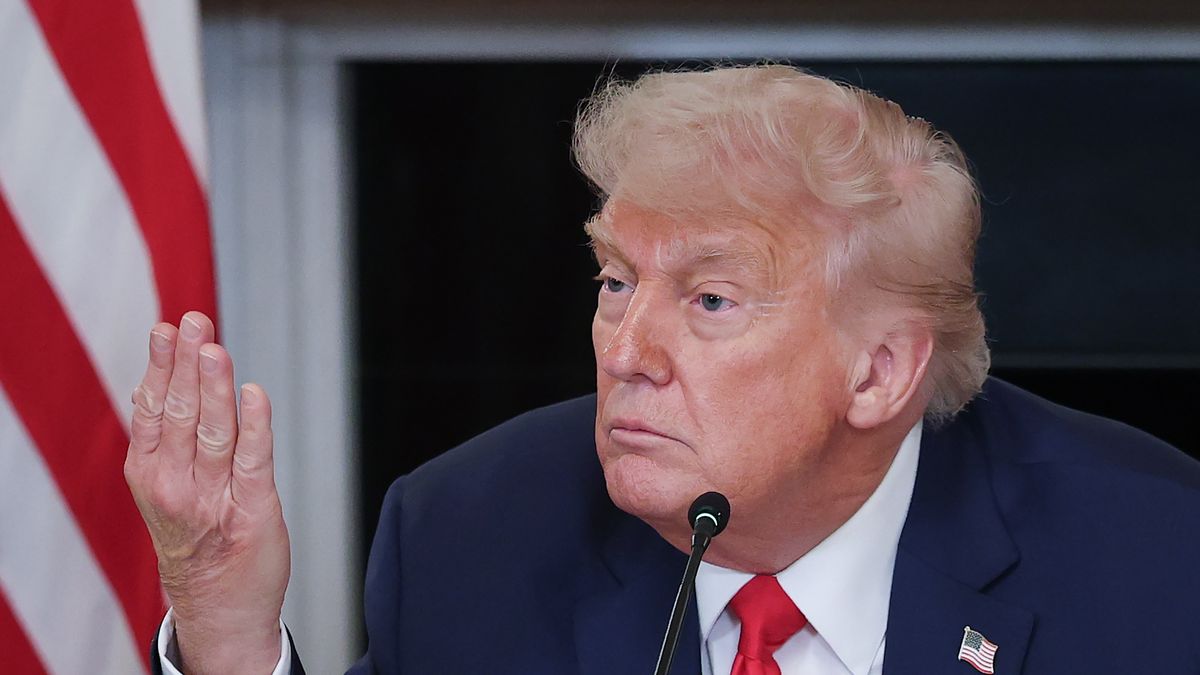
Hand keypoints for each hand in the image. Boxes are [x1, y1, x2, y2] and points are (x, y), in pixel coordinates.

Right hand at [124, 311, 289, 673]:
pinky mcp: (252, 511)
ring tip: (216, 348)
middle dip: (189, 365)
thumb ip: (166, 435)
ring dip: (216, 387)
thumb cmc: (196, 534)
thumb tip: (161, 376)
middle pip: (181, 413)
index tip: (169, 327)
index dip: (162, 366)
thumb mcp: (164, 484)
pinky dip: (255, 426)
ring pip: (214, 432)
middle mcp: (175, 485)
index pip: (152, 408)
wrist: (218, 604)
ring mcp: (212, 499)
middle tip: (195, 321)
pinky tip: (255, 395)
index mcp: (149, 472)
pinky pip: (253, 462)